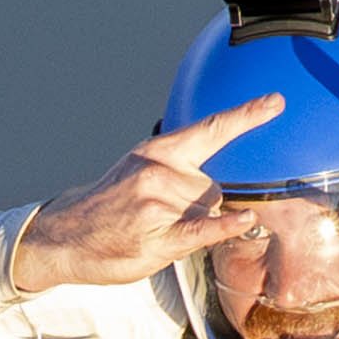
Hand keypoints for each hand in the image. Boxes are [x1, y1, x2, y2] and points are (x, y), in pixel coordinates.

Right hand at [11, 95, 282, 290]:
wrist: (63, 236)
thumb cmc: (109, 207)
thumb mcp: (138, 172)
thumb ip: (178, 172)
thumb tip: (219, 190)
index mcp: (158, 152)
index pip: (210, 130)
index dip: (246, 115)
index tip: (275, 101)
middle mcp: (159, 171)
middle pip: (214, 189)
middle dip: (198, 207)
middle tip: (158, 218)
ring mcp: (158, 203)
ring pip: (208, 214)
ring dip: (190, 227)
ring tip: (151, 232)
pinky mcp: (157, 235)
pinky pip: (203, 230)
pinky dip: (225, 227)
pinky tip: (245, 220)